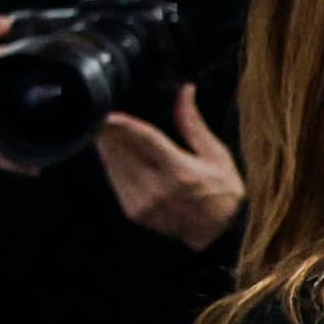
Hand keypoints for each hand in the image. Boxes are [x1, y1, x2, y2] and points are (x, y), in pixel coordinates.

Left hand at [93, 82, 246, 251]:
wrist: (219, 234)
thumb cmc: (222, 190)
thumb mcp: (215, 154)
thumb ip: (192, 123)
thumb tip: (186, 90)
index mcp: (181, 172)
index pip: (146, 140)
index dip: (124, 125)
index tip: (108, 113)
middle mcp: (158, 189)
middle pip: (123, 152)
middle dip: (109, 132)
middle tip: (101, 114)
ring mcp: (144, 203)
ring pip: (115, 166)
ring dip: (107, 146)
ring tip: (104, 129)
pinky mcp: (135, 212)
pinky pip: (116, 181)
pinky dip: (112, 164)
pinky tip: (113, 150)